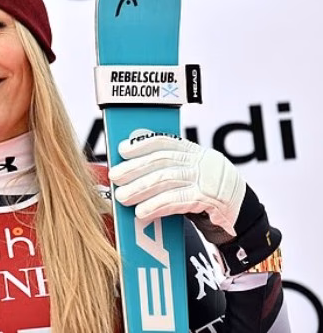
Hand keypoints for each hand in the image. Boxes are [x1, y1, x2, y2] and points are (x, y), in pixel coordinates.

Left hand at [109, 129, 245, 241]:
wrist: (245, 219)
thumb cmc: (212, 198)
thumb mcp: (195, 177)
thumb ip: (172, 171)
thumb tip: (134, 173)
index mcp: (196, 152)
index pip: (164, 141)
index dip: (141, 144)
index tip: (122, 150)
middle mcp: (201, 162)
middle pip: (161, 161)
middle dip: (134, 168)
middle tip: (115, 177)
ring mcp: (206, 180)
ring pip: (166, 179)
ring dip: (140, 188)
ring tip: (122, 197)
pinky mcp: (209, 200)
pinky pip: (177, 200)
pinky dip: (156, 205)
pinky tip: (142, 212)